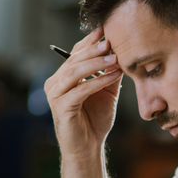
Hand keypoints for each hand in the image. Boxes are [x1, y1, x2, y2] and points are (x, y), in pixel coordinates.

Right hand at [44, 27, 122, 159]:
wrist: (88, 147)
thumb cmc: (96, 120)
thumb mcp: (107, 92)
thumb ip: (110, 74)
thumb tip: (121, 54)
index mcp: (64, 77)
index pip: (75, 53)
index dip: (89, 41)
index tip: (105, 29)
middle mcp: (56, 82)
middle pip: (74, 60)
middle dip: (93, 49)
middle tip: (110, 41)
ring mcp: (56, 94)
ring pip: (74, 72)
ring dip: (95, 63)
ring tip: (114, 58)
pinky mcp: (61, 107)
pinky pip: (80, 90)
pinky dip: (97, 81)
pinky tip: (112, 76)